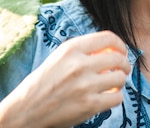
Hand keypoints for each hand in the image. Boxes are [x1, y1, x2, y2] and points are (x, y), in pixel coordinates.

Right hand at [0, 31, 131, 127]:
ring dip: (120, 81)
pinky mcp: (89, 105)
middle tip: (123, 68)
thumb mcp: (59, 58)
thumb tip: (112, 49)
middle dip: (124, 63)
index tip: (121, 51)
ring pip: (120, 78)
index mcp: (71, 48)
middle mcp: (80, 64)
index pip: (108, 37)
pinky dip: (116, 97)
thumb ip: (83, 51)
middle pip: (118, 58)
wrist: (25, 111)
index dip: (120, 44)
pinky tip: (108, 97)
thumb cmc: (42, 83)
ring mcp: (85, 86)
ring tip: (114, 84)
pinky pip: (117, 98)